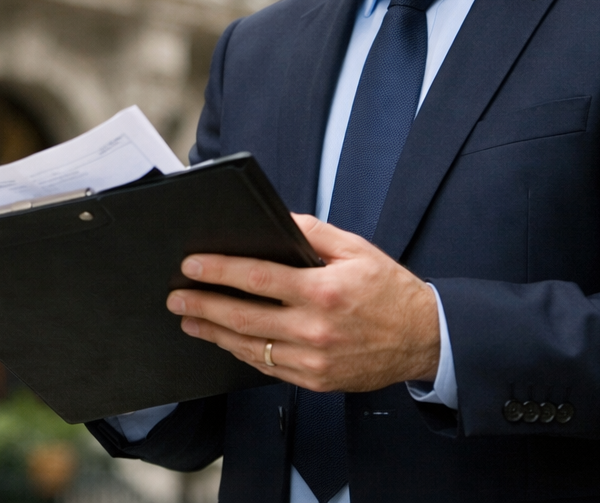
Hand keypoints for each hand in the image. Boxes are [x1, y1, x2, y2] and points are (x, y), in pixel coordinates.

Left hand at [166, 213, 440, 392]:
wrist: (424, 340)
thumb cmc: (389, 290)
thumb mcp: (355, 249)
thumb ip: (312, 232)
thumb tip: (274, 218)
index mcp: (324, 291)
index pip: (257, 279)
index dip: (219, 271)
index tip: (191, 265)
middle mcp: (315, 329)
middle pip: (243, 317)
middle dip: (203, 305)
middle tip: (175, 296)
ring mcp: (313, 360)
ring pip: (249, 347)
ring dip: (213, 332)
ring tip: (189, 318)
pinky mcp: (314, 380)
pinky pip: (267, 367)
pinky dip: (241, 352)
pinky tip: (225, 339)